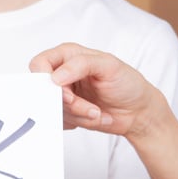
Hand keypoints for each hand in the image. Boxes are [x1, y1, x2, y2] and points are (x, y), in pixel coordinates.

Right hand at [29, 42, 157, 133]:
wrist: (137, 111)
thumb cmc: (127, 83)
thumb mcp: (109, 66)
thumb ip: (81, 65)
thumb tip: (55, 77)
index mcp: (68, 55)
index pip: (39, 64)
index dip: (46, 80)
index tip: (66, 93)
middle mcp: (62, 74)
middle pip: (44, 92)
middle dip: (69, 104)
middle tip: (91, 108)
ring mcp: (62, 95)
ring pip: (53, 110)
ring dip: (79, 115)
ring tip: (98, 112)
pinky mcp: (66, 114)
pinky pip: (60, 123)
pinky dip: (80, 123)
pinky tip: (95, 116)